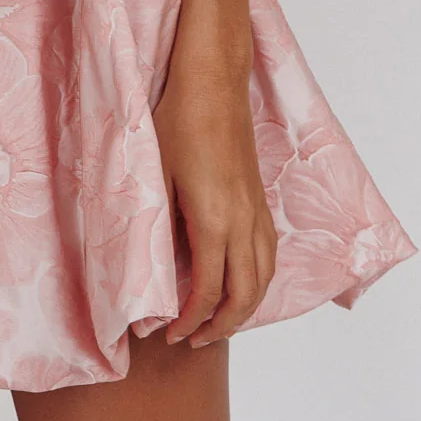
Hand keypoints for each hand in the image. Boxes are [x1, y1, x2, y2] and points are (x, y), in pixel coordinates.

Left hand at [155, 55, 277, 348]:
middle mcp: (244, 222)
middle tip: (189, 340)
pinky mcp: (260, 199)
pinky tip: (237, 283)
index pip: (208, 291)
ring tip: (214, 322)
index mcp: (216, 220)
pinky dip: (256, 281)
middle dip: (219, 326)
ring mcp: (257, 210)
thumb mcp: (157, 175)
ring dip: (242, 309)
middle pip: (244, 296)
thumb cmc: (179, 120)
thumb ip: (160, 226)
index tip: (167, 334)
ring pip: (263, 278)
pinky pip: (268, 255)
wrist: (214, 80)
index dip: (189, 321)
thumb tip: (152, 273)